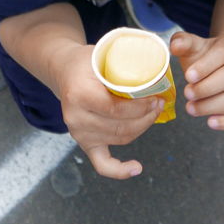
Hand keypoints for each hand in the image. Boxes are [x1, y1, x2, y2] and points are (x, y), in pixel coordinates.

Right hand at [55, 44, 163, 179]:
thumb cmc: (86, 62)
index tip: (156, 99)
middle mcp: (76, 118)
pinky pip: (102, 164)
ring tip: (153, 115)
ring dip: (141, 129)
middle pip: (121, 127)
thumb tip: (159, 68)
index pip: (116, 110)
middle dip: (146, 117)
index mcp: (80, 94)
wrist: (64, 70)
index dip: (141, 108)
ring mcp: (79, 133)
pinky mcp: (83, 143)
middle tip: (159, 104)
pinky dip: (119, 170)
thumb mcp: (103, 53)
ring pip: (120, 139)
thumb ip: (126, 62)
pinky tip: (136, 168)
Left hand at [170, 32, 223, 129]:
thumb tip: (175, 45)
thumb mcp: (194, 47)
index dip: (205, 66)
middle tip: (187, 93)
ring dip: (211, 106)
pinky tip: (211, 122)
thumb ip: (183, 43)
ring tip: (191, 108)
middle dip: (206, 88)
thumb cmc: (206, 58)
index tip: (188, 76)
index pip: (222, 53)